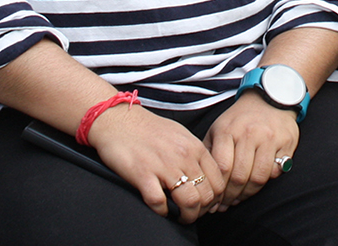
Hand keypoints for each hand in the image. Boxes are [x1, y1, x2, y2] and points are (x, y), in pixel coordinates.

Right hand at [88, 103, 225, 222]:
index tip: (207, 205)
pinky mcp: (143, 175)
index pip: (218, 181)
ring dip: (187, 216)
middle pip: (207, 195)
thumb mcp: (181, 135)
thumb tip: (205, 175)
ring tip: (181, 217)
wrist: (118, 120)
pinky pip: (160, 203)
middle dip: (203, 210)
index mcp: (195, 147)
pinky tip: (161, 209)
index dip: (215, 199)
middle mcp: (184, 157)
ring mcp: (164, 166)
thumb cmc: (148, 128)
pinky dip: (163, 212)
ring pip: (190, 202)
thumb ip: (195, 154)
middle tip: (194, 214)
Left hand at [203, 93, 300, 208]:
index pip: (222, 168)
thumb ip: (209, 151)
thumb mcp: (219, 128)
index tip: (214, 199)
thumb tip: (200, 179)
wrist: (270, 98)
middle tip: (226, 205)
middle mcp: (249, 133)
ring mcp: (269, 138)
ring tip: (239, 198)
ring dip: (247, 194)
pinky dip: (266, 182)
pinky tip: (255, 185)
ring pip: (258, 177)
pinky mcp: (286, 142)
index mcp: (228, 130)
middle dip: (231, 196)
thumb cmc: (240, 119)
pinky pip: (275, 171)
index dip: (217, 188)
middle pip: (239, 176)